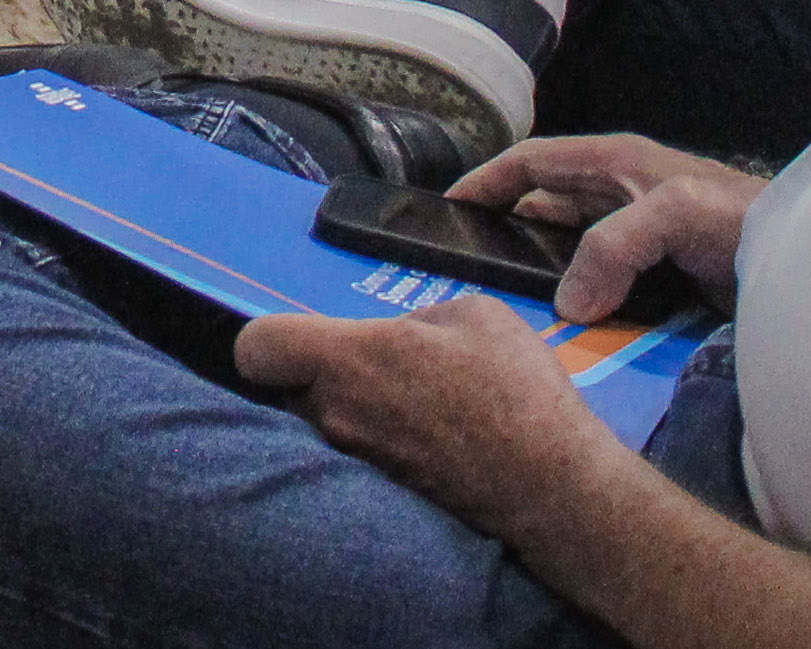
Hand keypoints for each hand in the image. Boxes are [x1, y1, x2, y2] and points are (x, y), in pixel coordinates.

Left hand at [231, 295, 609, 533]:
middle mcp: (336, 416)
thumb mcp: (475, 313)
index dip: (272, 337)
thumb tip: (407, 336)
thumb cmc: (515, 393)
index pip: (256, 348)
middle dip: (319, 373)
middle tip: (375, 366)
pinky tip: (428, 438)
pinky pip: (359, 457)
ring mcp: (357, 463)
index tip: (305, 335)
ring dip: (351, 409)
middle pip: (288, 390)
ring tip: (409, 402)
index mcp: (348, 360)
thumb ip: (419, 316)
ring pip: (324, 425)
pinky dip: (381, 444)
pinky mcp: (384, 496)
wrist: (554, 490)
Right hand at [451, 132, 763, 320]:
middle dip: (509, 237)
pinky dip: (583, 308)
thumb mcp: (674, 214)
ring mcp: (638, 241)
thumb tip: (567, 304)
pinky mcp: (656, 280)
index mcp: (614, 163)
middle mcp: (619, 198)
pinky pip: (603, 291)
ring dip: (547, 280)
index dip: (487, 180)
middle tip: (472, 276)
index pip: (532, 162)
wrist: (806, 269)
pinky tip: (569, 335)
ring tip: (512, 313)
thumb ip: (613, 248)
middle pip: (545, 212)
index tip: (445, 207)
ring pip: (572, 257)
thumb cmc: (742, 221)